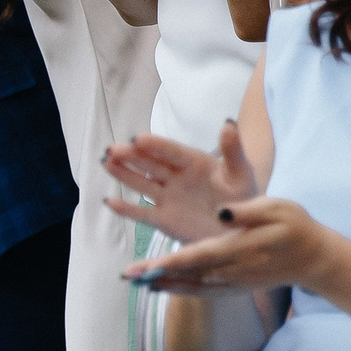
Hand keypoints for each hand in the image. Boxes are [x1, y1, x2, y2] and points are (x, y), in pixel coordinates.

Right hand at [102, 124, 258, 241]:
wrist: (242, 228)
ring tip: (106, 162)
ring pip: (141, 183)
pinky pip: (143, 213)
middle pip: (150, 164)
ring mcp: (168, 197)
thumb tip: (229, 123)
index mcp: (193, 162)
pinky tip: (109, 201)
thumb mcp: (241, 172)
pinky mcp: (164, 219)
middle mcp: (176, 177)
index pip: (171, 151)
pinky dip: (127, 209)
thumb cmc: (244, 196)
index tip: (138, 138)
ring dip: (123, 174)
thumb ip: (233, 150)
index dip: (155, 145)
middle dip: (131, 157)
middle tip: (113, 150)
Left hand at [125, 196, 323, 289]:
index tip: (148, 265)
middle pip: (189, 274)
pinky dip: (179, 290)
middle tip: (127, 276)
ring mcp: (233, 282)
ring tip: (134, 283)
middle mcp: (233, 270)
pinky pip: (202, 291)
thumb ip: (247, 211)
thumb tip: (221, 212)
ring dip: (163, 284)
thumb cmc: (295, 226)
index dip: (172, 261)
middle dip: (157, 275)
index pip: (199, 255)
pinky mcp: (235, 287)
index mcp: (240, 248)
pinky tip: (160, 287)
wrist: (313, 258)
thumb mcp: (276, 208)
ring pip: (192, 286)